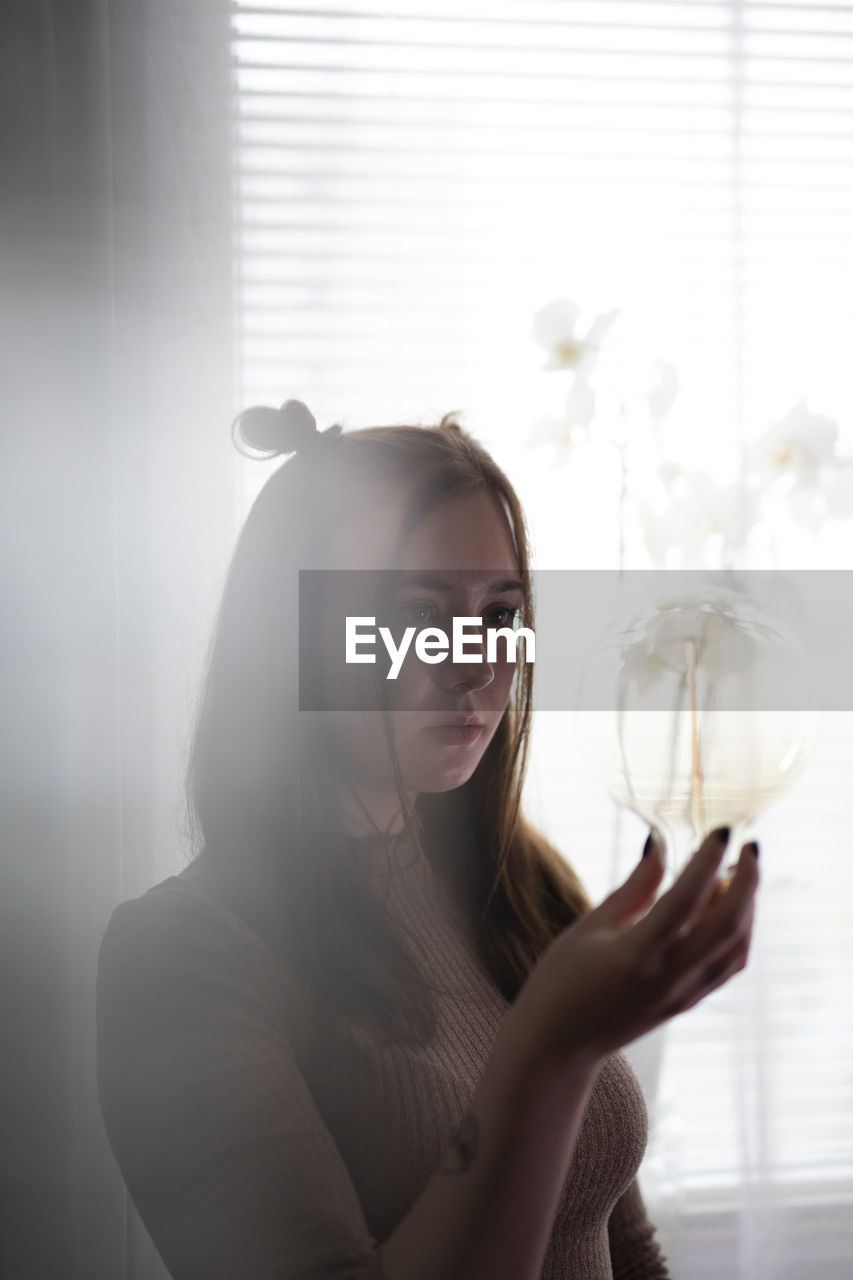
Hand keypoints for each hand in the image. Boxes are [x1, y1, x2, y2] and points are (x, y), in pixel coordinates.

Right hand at [514, 828, 758, 1069]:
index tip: (721, 830)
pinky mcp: (688, 1003)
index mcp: (638, 954)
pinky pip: (729, 965)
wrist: (560, 1045)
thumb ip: (634, 887)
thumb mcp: (590, 927)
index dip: (708, 860)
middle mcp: (669, 977)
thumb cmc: (562, 981)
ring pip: (737, 947)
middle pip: (729, 924)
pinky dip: (740, 932)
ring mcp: (683, 994)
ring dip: (748, 905)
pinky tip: (729, 909)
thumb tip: (660, 842)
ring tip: (737, 872)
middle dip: (748, 880)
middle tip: (748, 845)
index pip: (687, 899)